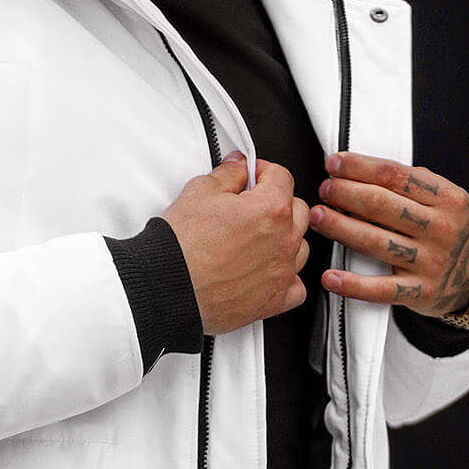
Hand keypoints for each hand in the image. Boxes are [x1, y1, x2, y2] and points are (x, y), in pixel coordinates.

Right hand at [162, 153, 311, 335]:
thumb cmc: (181, 247)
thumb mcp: (199, 192)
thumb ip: (228, 174)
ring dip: (284, 238)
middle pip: (297, 210)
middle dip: (277, 202)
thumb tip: (237, 167)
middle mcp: (283, 241)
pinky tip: (267, 271)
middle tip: (250, 206)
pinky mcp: (274, 301)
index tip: (251, 177)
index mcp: (271, 209)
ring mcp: (281, 273)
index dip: (262, 172)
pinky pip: (296, 286)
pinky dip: (285, 277)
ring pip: (300, 247)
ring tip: (256, 240)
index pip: (281, 177)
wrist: (168, 287)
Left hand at [308, 152, 468, 316]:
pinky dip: (353, 285)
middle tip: (324, 189)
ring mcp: (431, 262)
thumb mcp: (447, 198)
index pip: (395, 176)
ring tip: (317, 217)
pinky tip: (330, 277)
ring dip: (340, 228)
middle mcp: (441, 229)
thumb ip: (412, 183)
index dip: (359, 167)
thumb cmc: (453, 231)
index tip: (335, 164)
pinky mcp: (421, 292)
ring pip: (376, 242)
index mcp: (447, 199)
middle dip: (345, 194)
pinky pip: (382, 290)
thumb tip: (360, 168)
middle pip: (382, 205)